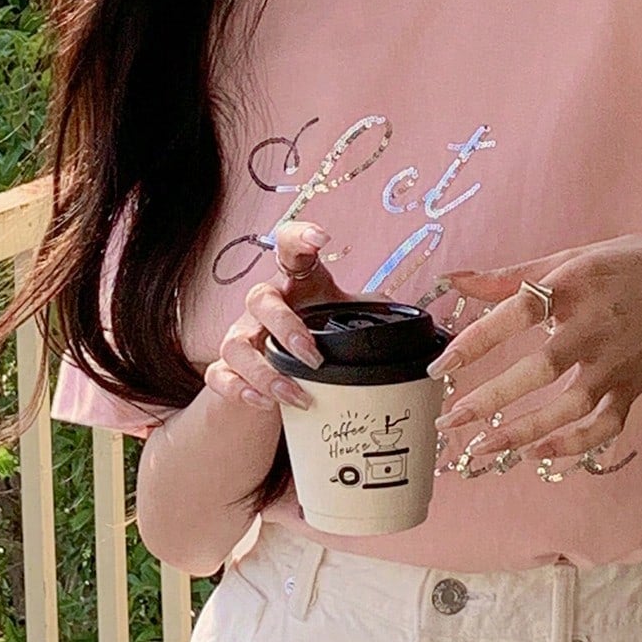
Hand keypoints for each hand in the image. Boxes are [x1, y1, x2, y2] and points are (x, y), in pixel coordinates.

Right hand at [204, 219, 360, 414]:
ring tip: (295, 395)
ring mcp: (242, 336)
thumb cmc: (319, 335)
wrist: (282, 373)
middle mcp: (264, 304)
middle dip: (285, 327)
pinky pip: (220, 376)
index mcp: (296, 283)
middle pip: (259, 298)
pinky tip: (264, 404)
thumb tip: (421, 328)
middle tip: (313, 356)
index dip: (301, 237)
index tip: (322, 239)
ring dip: (265, 371)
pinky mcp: (227, 369)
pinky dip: (240, 391)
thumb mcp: (348, 319)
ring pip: (235, 343)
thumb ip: (375, 316)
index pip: (290, 247)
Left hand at [428, 233, 641, 477]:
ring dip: (525, 431)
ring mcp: (616, 362)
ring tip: (483, 449)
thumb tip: (455, 280)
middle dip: (491, 399)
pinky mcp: (633, 387)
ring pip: (570, 406)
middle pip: (540, 369)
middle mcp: (594, 328)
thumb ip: (511, 275)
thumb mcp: (571, 257)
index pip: (518, 313)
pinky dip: (574, 444)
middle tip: (449, 421)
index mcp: (574, 288)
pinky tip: (539, 455)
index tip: (441, 368)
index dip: (477, 341)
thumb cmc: (627, 265)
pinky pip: (604, 424)